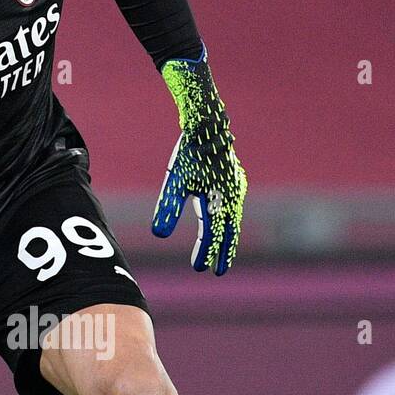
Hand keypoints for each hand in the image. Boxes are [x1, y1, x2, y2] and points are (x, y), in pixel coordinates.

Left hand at [151, 48, 247, 274]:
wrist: (207, 124)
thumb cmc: (189, 154)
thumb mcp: (175, 183)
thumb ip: (169, 209)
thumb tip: (159, 235)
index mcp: (221, 201)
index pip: (214, 235)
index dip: (208, 252)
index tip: (201, 270)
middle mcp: (234, 197)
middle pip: (228, 231)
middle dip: (221, 250)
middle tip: (215, 270)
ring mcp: (236, 187)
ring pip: (232, 218)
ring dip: (225, 236)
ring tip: (219, 249)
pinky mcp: (233, 178)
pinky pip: (232, 206)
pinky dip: (228, 219)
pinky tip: (221, 221)